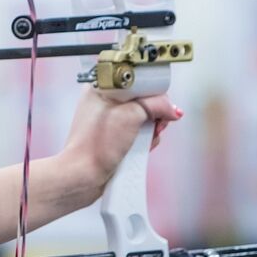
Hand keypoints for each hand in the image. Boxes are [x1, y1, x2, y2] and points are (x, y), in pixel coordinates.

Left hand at [61, 87, 182, 192]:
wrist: (84, 176)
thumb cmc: (96, 145)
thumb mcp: (131, 115)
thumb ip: (156, 105)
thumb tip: (172, 110)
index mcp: (102, 88)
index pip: (138, 80)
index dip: (153, 92)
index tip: (159, 105)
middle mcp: (105, 102)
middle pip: (145, 101)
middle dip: (155, 115)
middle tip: (154, 125)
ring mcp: (110, 121)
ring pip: (144, 119)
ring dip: (151, 131)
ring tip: (145, 140)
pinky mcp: (115, 138)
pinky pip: (139, 134)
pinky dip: (144, 141)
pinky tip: (141, 149)